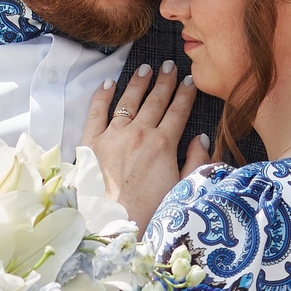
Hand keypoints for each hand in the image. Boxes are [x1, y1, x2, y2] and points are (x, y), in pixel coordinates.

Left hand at [82, 60, 205, 223]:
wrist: (114, 224)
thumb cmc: (150, 211)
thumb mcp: (182, 187)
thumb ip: (195, 161)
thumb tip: (200, 138)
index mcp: (163, 144)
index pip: (178, 111)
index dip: (185, 94)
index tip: (189, 81)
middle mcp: (139, 133)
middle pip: (155, 100)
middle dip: (165, 81)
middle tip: (170, 66)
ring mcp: (113, 135)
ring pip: (128, 100)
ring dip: (139, 83)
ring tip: (146, 69)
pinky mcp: (91, 142)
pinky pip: (96, 111)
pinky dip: (102, 95)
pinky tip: (109, 83)